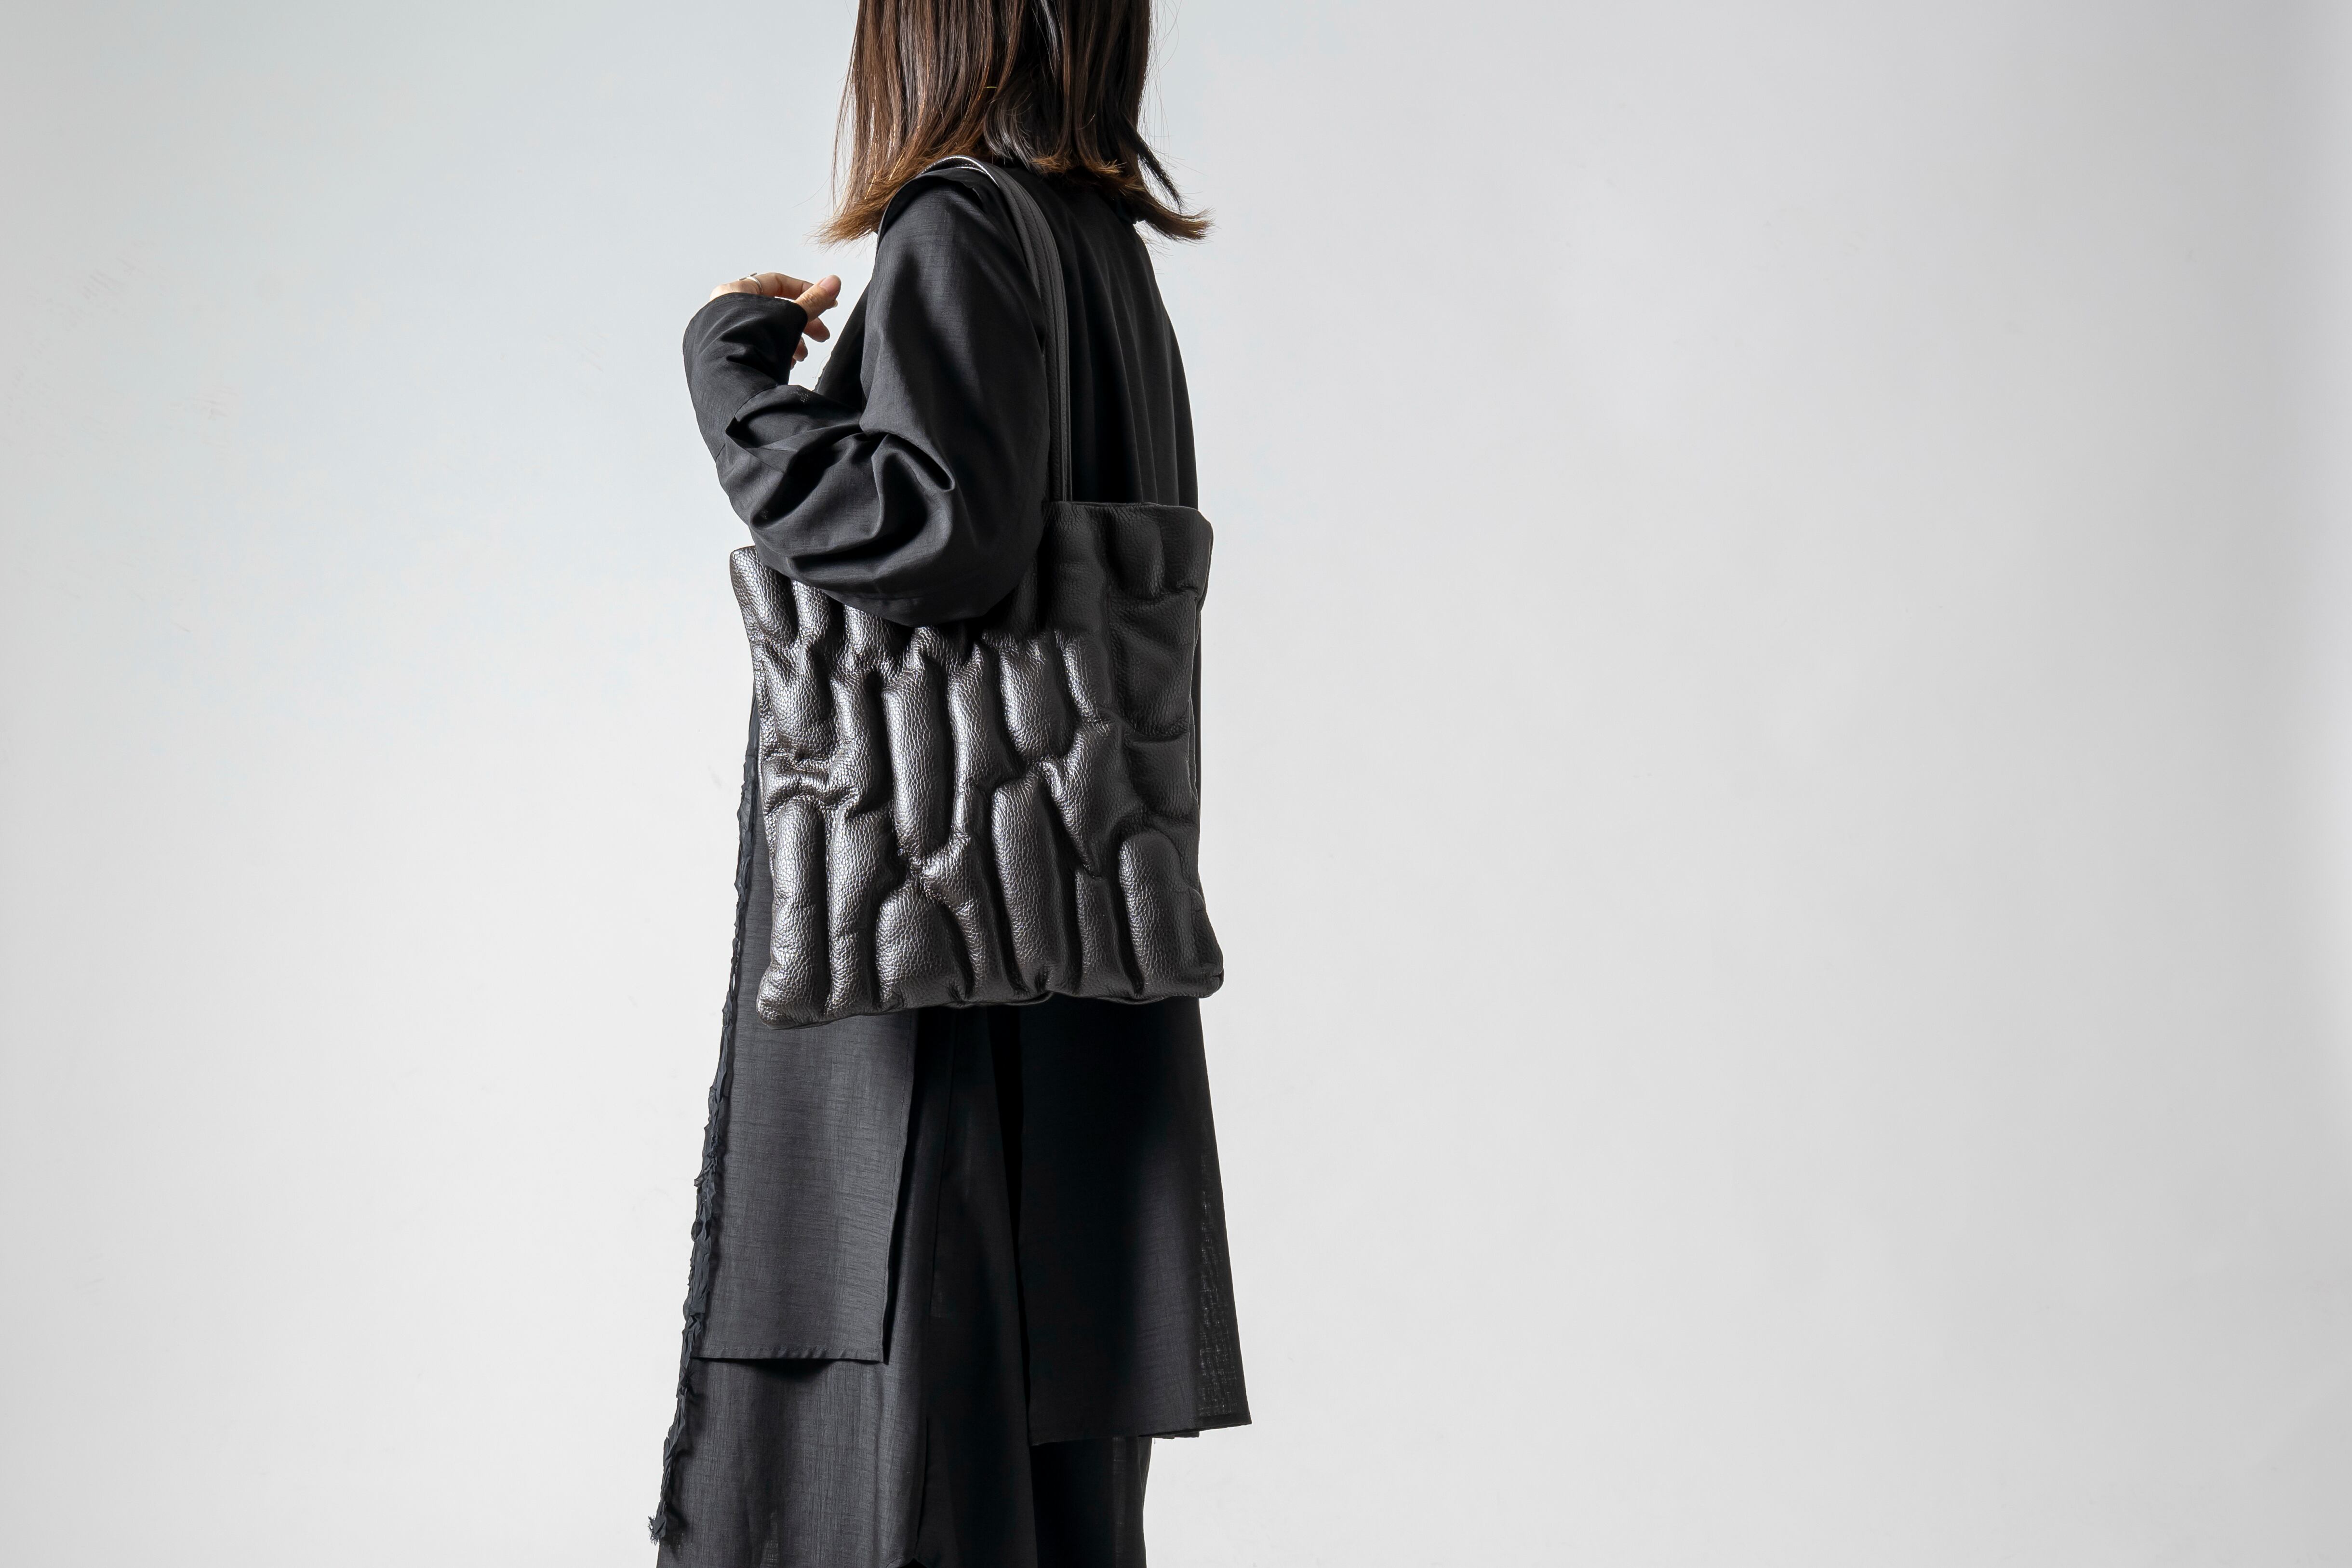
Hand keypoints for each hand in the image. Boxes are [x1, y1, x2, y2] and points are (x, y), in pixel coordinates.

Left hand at [708, 272, 841, 361]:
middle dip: (803, 322)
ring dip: (792, 340)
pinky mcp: (730, 355)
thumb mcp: (790, 317)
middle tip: (822, 336)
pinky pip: (758, 347)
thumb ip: (813, 300)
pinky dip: (777, 352)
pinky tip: (788, 363)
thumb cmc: (754, 343)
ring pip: (768, 330)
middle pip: (775, 308)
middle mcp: (727, 311)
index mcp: (736, 293)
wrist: (730, 380)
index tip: (826, 303)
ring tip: (803, 356)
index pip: (777, 282)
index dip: (806, 291)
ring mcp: (727, 334)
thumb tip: (834, 281)